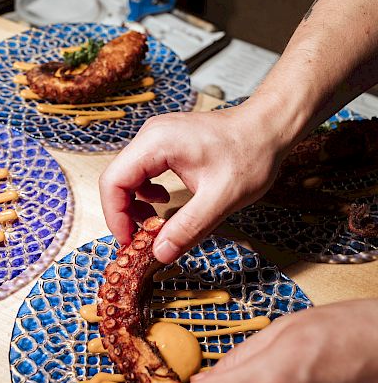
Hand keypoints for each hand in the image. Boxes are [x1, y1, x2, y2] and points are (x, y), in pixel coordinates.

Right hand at [99, 100, 290, 262]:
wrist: (269, 128)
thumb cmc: (251, 154)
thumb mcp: (221, 198)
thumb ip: (188, 227)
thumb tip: (160, 253)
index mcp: (157, 143)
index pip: (113, 181)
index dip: (115, 216)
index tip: (129, 241)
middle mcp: (151, 136)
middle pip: (116, 180)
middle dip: (124, 214)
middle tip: (140, 240)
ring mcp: (157, 138)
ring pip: (128, 177)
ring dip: (134, 205)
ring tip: (153, 225)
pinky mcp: (166, 145)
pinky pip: (143, 172)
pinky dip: (146, 194)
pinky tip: (164, 203)